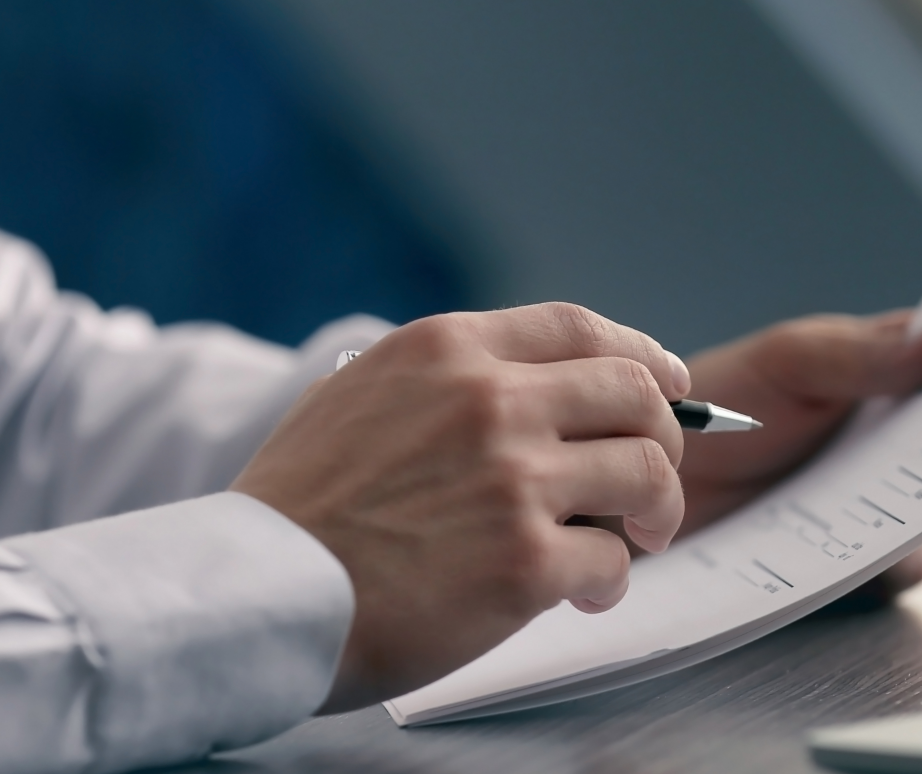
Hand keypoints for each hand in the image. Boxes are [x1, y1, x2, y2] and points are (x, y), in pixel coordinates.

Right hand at [231, 303, 688, 711]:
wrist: (254, 594)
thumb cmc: (297, 510)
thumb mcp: (358, 397)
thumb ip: (443, 383)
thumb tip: (526, 391)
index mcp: (447, 351)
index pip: (580, 328)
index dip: (643, 355)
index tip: (668, 385)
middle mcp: (490, 401)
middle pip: (636, 393)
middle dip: (663, 438)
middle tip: (649, 483)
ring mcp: (512, 479)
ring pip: (646, 472)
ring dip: (654, 512)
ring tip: (633, 541)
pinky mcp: (523, 561)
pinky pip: (612, 559)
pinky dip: (609, 579)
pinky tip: (581, 594)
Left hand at [676, 310, 921, 598]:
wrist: (654, 480)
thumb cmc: (719, 406)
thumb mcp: (792, 363)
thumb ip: (869, 354)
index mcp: (885, 376)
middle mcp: (892, 443)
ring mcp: (876, 505)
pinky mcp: (854, 562)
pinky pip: (898, 569)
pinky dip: (896, 562)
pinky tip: (876, 551)